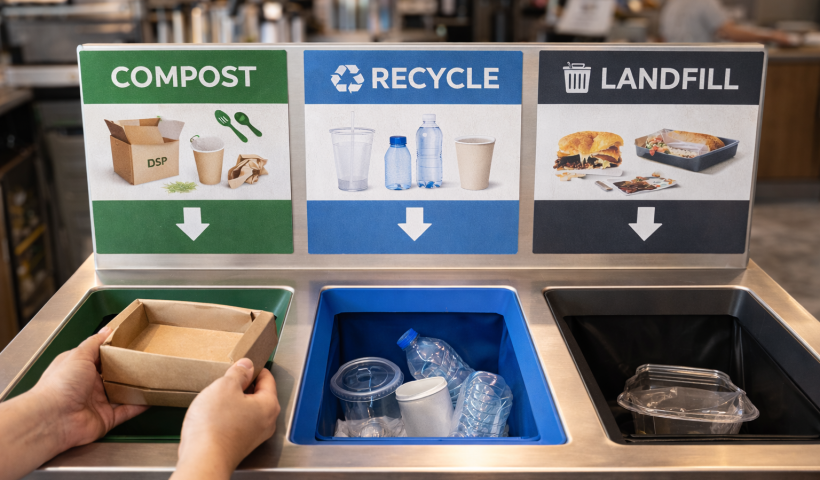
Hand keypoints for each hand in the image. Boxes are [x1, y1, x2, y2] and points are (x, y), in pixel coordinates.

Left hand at [0, 327, 146, 479]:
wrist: (53, 418)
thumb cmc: (60, 384)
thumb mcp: (78, 355)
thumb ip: (95, 343)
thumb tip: (107, 330)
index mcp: (81, 370)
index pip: (102, 359)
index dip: (116, 352)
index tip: (132, 345)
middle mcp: (89, 386)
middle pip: (114, 377)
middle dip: (128, 370)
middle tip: (146, 361)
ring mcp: (99, 403)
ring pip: (122, 394)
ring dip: (135, 388)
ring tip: (151, 378)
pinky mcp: (107, 418)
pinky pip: (126, 412)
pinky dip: (138, 406)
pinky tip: (150, 399)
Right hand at [172, 359, 279, 479]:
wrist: (202, 460)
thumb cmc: (215, 426)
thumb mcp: (225, 386)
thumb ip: (238, 372)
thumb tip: (247, 365)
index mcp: (269, 405)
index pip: (267, 378)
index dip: (254, 368)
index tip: (243, 363)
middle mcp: (266, 422)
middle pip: (258, 394)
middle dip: (242, 386)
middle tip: (226, 381)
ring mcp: (253, 435)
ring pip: (246, 409)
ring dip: (233, 402)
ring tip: (217, 399)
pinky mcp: (239, 445)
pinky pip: (237, 423)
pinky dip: (228, 416)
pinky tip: (213, 416)